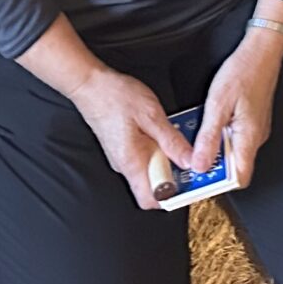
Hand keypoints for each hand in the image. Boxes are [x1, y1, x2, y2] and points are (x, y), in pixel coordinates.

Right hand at [67, 67, 194, 211]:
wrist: (90, 85)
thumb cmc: (116, 97)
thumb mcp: (151, 115)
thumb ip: (171, 140)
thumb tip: (189, 161)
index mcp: (132, 163)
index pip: (153, 199)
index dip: (174, 195)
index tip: (192, 180)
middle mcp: (125, 166)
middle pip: (153, 188)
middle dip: (174, 176)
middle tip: (189, 157)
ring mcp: (123, 158)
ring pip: (149, 172)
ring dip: (166, 161)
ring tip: (179, 141)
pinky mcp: (123, 149)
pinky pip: (143, 158)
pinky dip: (157, 150)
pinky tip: (164, 133)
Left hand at [189, 27, 282, 187]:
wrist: (262, 50)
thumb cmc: (243, 71)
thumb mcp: (217, 104)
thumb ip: (208, 137)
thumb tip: (199, 164)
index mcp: (249, 137)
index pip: (240, 178)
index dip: (220, 183)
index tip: (200, 180)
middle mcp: (256, 137)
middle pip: (235, 166)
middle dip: (213, 164)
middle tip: (193, 155)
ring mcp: (256, 129)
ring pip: (234, 150)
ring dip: (215, 148)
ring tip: (197, 136)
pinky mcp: (252, 120)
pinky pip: (236, 137)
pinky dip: (221, 135)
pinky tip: (209, 123)